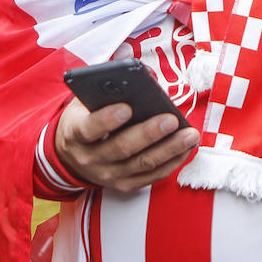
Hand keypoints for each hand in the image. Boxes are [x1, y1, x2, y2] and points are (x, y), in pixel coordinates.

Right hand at [54, 99, 199, 193]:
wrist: (72, 155)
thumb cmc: (85, 119)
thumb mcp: (85, 101)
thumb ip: (108, 87)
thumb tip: (146, 76)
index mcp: (76, 133)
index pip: (89, 128)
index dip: (107, 119)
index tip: (127, 108)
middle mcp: (89, 158)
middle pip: (122, 148)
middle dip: (149, 134)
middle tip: (171, 119)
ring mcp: (107, 175)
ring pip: (142, 164)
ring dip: (169, 149)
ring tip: (190, 134)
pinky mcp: (124, 185)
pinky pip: (152, 176)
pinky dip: (172, 162)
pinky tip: (186, 148)